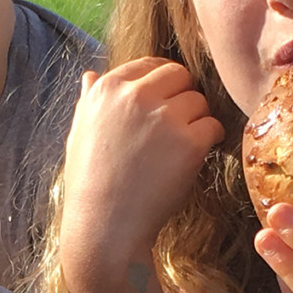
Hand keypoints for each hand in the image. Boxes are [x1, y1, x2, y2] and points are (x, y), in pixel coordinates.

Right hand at [58, 58, 224, 292]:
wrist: (104, 228)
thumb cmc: (89, 185)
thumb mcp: (78, 135)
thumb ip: (88, 101)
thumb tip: (90, 74)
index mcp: (107, 89)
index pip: (151, 65)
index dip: (162, 84)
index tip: (164, 104)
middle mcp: (135, 96)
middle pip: (180, 76)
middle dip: (182, 98)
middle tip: (177, 126)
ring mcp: (164, 118)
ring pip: (200, 101)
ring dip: (196, 121)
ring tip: (180, 148)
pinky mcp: (189, 143)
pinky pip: (213, 126)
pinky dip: (210, 140)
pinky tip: (194, 157)